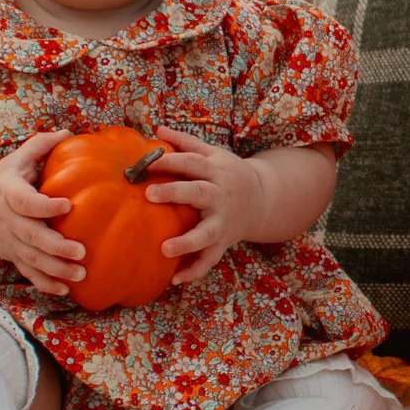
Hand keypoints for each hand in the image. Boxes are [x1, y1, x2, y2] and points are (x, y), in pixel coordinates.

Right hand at [0, 130, 89, 296]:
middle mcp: (7, 220)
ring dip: (55, 269)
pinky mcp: (12, 256)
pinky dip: (45, 283)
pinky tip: (65, 290)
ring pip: (31, 259)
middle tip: (82, 251)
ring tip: (80, 274)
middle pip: (30, 236)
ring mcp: (9, 241)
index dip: (44, 204)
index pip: (25, 201)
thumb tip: (69, 132)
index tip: (69, 204)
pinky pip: (27, 273)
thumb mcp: (17, 159)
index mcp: (8, 193)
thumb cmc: (3, 180)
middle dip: (55, 246)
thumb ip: (41, 145)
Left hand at [143, 125, 265, 285]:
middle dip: (176, 193)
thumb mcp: (213, 155)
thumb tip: (157, 130)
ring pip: (207, 233)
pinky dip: (194, 271)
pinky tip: (175, 280)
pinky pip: (210, 259)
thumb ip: (186, 143)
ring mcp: (223, 221)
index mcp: (216, 171)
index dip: (170, 161)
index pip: (192, 163)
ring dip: (187, 242)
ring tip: (165, 249)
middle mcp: (221, 196)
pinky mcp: (224, 242)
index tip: (145, 163)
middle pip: (199, 193)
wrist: (264, 200)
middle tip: (150, 195)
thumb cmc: (229, 174)